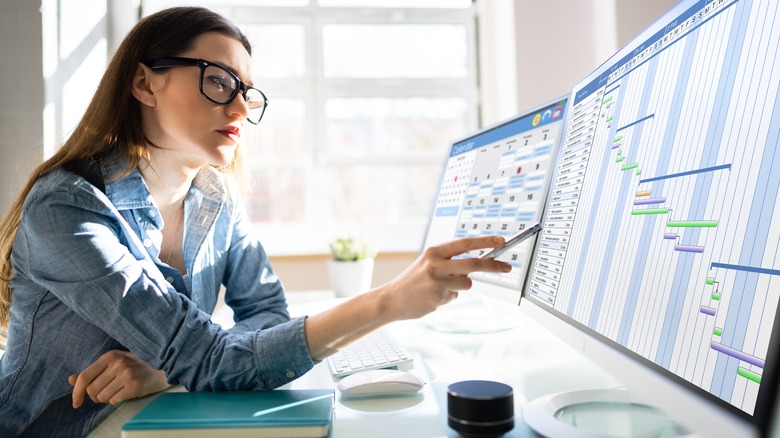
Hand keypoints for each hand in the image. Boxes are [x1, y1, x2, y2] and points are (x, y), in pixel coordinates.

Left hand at [69, 350, 168, 407]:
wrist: (163, 369)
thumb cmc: (136, 367)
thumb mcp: (114, 364)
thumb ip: (93, 371)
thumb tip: (71, 379)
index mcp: (110, 356)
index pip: (85, 376)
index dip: (76, 392)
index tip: (75, 403)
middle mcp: (118, 363)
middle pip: (92, 390)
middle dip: (96, 397)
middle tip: (106, 394)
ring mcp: (127, 373)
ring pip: (103, 397)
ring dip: (107, 399)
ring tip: (117, 392)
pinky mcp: (135, 385)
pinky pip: (114, 401)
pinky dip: (117, 401)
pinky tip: (126, 394)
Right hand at [382, 235, 511, 319]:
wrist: (392, 299)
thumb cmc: (414, 280)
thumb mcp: (428, 263)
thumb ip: (450, 262)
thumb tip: (476, 264)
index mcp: (434, 252)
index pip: (465, 243)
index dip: (485, 241)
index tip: (501, 241)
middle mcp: (436, 264)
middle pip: (473, 263)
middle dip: (493, 265)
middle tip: (507, 266)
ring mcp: (437, 281)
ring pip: (466, 284)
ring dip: (460, 287)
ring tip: (442, 288)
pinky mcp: (437, 297)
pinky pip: (455, 296)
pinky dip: (448, 297)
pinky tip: (432, 297)